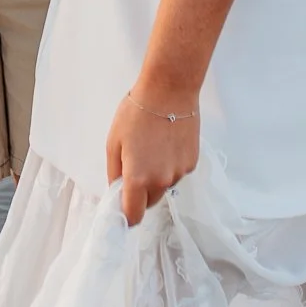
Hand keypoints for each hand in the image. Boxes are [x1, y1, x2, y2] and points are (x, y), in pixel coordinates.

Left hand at [106, 88, 200, 226]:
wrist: (169, 91)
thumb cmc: (136, 113)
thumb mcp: (114, 141)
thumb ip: (114, 173)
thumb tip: (117, 191)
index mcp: (138, 179)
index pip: (133, 216)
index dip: (127, 215)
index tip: (123, 205)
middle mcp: (161, 182)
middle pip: (150, 202)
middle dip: (141, 193)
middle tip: (135, 165)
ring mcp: (179, 174)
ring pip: (164, 186)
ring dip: (157, 177)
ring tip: (153, 147)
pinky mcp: (192, 163)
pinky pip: (176, 173)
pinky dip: (170, 165)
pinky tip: (167, 142)